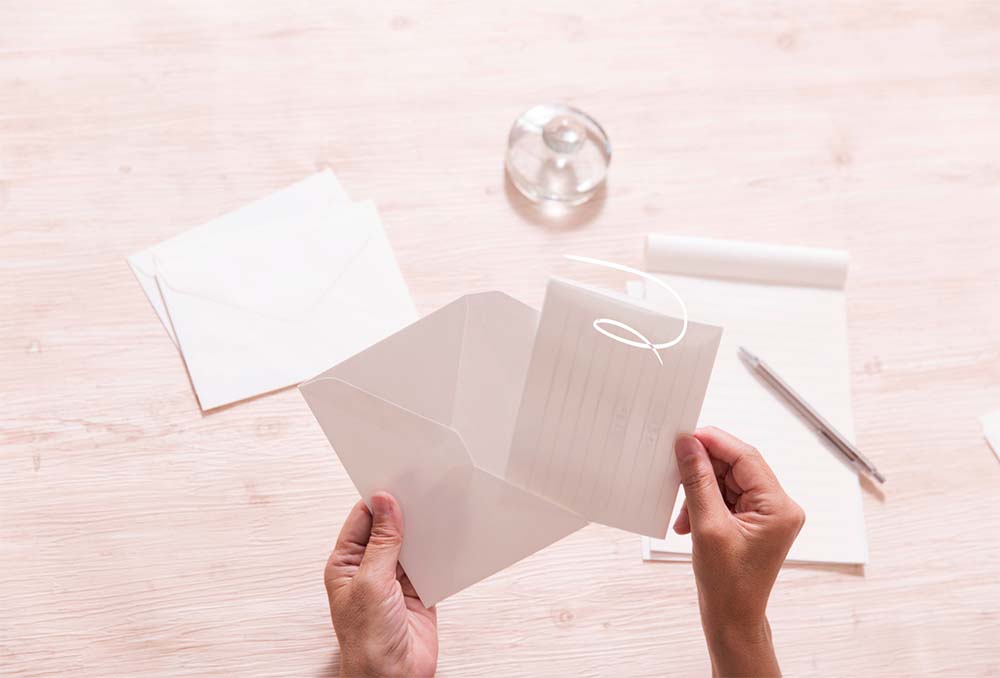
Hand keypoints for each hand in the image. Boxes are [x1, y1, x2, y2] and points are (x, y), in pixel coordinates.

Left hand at [324, 492, 437, 676]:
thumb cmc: (367, 640)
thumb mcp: (372, 582)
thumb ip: (382, 542)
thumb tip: (385, 503)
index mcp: (346, 563)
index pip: (363, 519)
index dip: (379, 499)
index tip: (398, 479)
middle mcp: (370, 569)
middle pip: (389, 528)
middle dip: (405, 511)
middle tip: (425, 489)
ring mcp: (395, 580)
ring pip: (412, 543)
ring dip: (425, 530)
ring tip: (441, 508)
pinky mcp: (419, 592)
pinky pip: (431, 563)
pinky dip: (440, 551)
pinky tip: (449, 537)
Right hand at [673, 427, 804, 677]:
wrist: (733, 619)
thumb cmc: (728, 585)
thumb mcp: (707, 526)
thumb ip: (697, 481)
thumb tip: (688, 446)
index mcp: (779, 506)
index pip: (746, 457)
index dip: (714, 443)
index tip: (686, 436)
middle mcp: (779, 506)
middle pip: (736, 467)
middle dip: (702, 472)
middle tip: (676, 472)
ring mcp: (767, 514)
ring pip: (726, 482)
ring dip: (699, 492)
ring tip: (684, 515)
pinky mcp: (753, 521)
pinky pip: (725, 497)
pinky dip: (703, 504)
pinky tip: (688, 522)